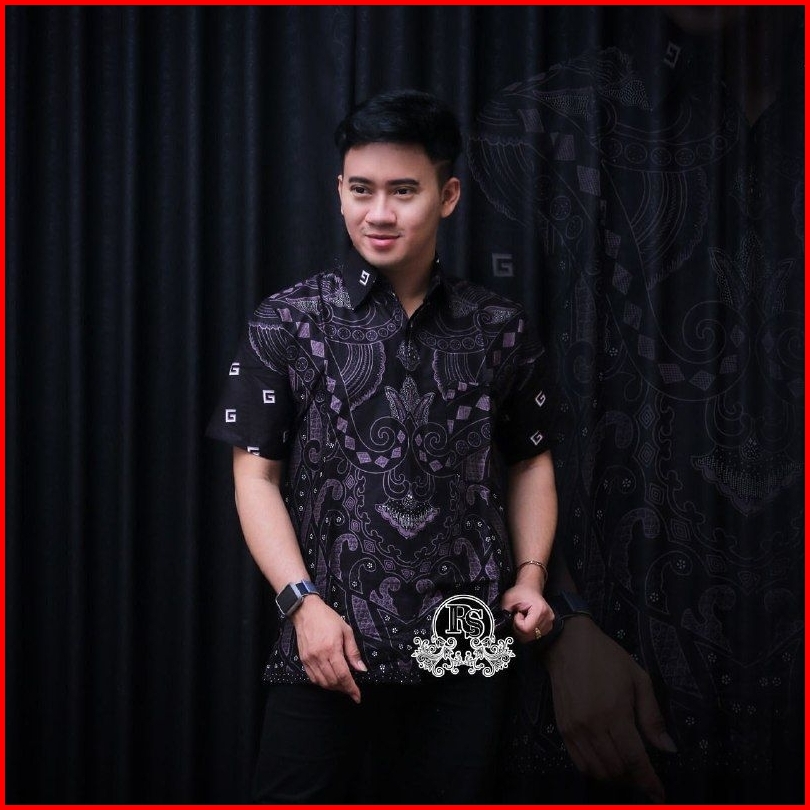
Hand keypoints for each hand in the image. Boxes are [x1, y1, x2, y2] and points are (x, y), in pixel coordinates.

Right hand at [290, 596, 367, 702]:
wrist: (306, 611)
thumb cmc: (328, 618)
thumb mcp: (346, 630)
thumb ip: (353, 652)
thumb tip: (361, 669)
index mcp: (332, 648)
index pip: (343, 675)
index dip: (351, 688)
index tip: (357, 696)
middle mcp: (319, 656)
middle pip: (333, 681)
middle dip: (344, 689)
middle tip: (352, 690)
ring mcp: (309, 659)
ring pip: (322, 682)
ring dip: (334, 688)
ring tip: (342, 686)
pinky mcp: (303, 660)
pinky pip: (313, 678)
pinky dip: (322, 683)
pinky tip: (330, 680)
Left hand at [501, 584, 554, 643]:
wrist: (530, 588)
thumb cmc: (519, 593)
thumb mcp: (508, 600)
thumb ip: (505, 613)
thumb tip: (504, 626)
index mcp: (540, 610)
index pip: (525, 628)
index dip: (517, 623)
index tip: (516, 614)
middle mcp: (548, 617)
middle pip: (529, 635)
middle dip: (519, 628)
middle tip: (517, 616)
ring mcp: (550, 622)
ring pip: (532, 637)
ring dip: (524, 630)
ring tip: (523, 618)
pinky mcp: (549, 626)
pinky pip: (536, 636)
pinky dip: (529, 631)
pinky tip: (528, 621)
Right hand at [541, 617, 676, 802]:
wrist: (567, 644)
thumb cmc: (607, 658)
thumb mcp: (638, 679)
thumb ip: (653, 717)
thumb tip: (667, 749)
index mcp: (615, 713)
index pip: (635, 760)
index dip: (649, 782)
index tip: (659, 796)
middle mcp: (593, 726)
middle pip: (617, 770)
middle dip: (634, 779)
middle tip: (644, 775)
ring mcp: (575, 730)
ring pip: (598, 771)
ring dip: (615, 777)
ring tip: (626, 769)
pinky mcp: (563, 729)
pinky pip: (580, 763)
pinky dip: (595, 770)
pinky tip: (605, 762)